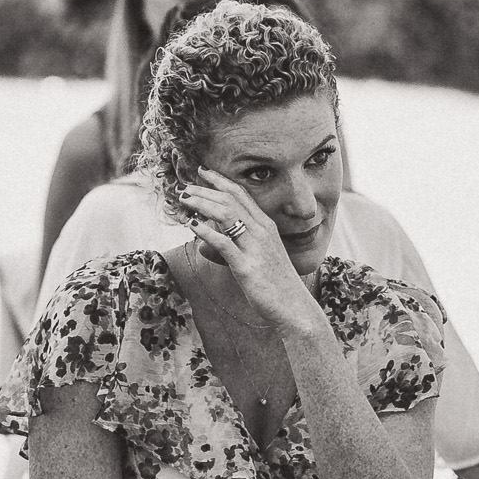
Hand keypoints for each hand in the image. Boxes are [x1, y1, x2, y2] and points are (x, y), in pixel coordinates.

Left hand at [179, 170, 320, 335]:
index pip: (241, 195)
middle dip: (205, 189)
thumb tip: (208, 243)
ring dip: (202, 204)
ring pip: (226, 215)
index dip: (220, 180)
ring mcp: (255, 248)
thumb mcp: (259, 257)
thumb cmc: (275, 284)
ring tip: (183, 200)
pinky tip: (192, 224)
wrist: (294, 307)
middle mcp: (262, 232)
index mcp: (266, 226)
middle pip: (230, 200)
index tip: (202, 171)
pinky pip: (224, 243)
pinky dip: (206, 231)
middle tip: (183, 186)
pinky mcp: (247, 267)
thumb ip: (237, 245)